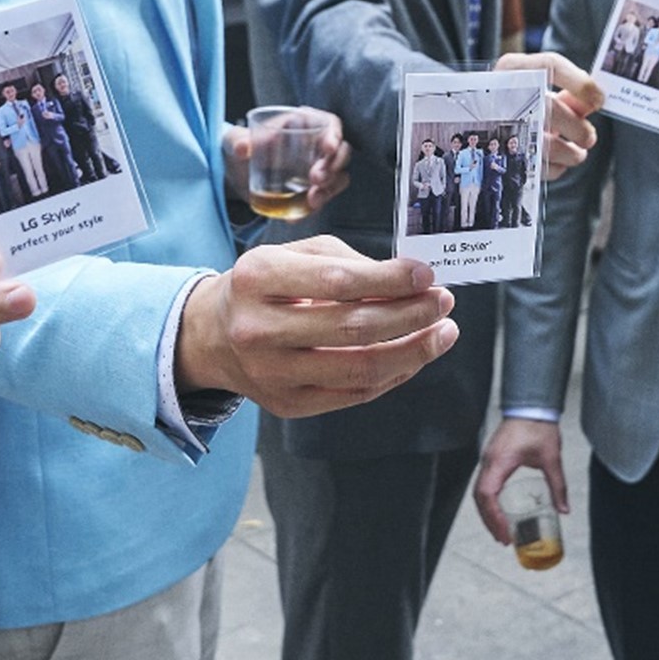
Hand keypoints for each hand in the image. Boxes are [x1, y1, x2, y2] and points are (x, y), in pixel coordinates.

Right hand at [174, 235, 455, 415]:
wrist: (214, 336)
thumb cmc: (266, 286)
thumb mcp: (294, 255)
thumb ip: (347, 263)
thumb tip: (411, 281)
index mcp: (257, 278)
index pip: (336, 282)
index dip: (389, 280)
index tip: (426, 276)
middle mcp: (258, 329)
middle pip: (352, 328)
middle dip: (410, 315)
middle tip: (444, 303)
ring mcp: (271, 374)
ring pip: (359, 369)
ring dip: (413, 352)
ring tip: (443, 333)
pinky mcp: (287, 404)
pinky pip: (354, 394)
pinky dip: (393, 375)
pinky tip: (414, 356)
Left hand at [220, 108, 352, 218]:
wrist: (235, 174)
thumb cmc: (238, 148)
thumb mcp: (233, 142)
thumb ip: (236, 141)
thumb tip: (241, 147)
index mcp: (302, 124)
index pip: (329, 124)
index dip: (334, 134)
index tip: (329, 148)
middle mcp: (315, 145)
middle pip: (340, 152)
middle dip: (333, 167)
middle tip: (316, 180)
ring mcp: (316, 167)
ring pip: (338, 177)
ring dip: (330, 189)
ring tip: (312, 201)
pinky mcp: (312, 189)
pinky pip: (322, 198)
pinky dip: (313, 208)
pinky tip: (294, 217)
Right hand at [473, 417, 566, 544]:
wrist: (531, 405)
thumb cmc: (538, 426)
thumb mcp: (551, 458)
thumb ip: (557, 485)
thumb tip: (563, 509)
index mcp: (500, 462)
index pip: (487, 495)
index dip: (493, 516)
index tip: (504, 532)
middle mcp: (489, 461)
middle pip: (479, 497)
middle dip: (489, 520)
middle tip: (502, 538)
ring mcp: (488, 458)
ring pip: (479, 491)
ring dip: (487, 512)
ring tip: (499, 529)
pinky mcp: (492, 456)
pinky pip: (484, 482)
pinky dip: (488, 500)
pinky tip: (499, 509)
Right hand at [494, 52, 603, 174]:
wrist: (478, 123)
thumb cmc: (519, 102)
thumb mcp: (541, 90)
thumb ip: (569, 93)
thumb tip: (593, 102)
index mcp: (513, 69)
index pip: (550, 65)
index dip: (580, 83)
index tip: (599, 100)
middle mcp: (502, 93)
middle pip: (549, 108)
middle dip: (577, 128)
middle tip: (589, 137)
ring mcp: (499, 125)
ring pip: (545, 144)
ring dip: (571, 154)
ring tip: (577, 153)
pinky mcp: (502, 155)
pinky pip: (539, 167)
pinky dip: (556, 168)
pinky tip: (556, 161)